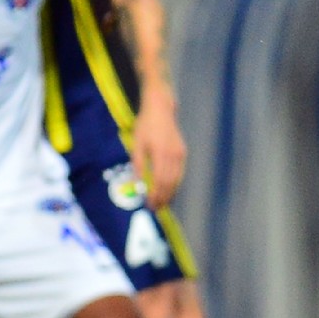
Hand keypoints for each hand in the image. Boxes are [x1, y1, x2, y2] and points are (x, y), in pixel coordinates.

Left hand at [130, 93, 186, 209]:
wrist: (161, 109)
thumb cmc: (145, 125)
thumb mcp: (137, 143)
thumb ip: (137, 163)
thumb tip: (136, 182)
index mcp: (160, 153)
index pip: (159, 180)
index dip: (155, 194)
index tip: (149, 204)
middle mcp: (173, 155)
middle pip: (170, 183)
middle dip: (163, 197)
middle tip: (155, 208)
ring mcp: (180, 154)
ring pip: (177, 180)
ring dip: (170, 193)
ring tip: (162, 203)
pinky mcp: (183, 152)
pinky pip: (180, 173)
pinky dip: (174, 184)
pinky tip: (168, 190)